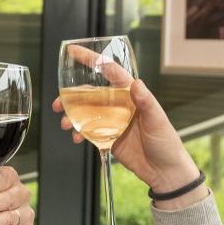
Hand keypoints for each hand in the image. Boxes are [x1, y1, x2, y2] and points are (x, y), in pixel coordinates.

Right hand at [52, 55, 195, 192]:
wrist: (164, 172)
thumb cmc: (166, 143)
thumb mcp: (157, 120)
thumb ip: (146, 102)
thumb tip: (137, 83)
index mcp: (131, 95)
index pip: (109, 71)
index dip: (91, 60)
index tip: (74, 52)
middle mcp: (119, 105)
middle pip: (90, 94)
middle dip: (71, 97)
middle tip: (57, 104)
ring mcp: (112, 122)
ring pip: (85, 113)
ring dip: (72, 117)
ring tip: (65, 124)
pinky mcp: (108, 138)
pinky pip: (88, 132)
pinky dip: (79, 134)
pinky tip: (76, 138)